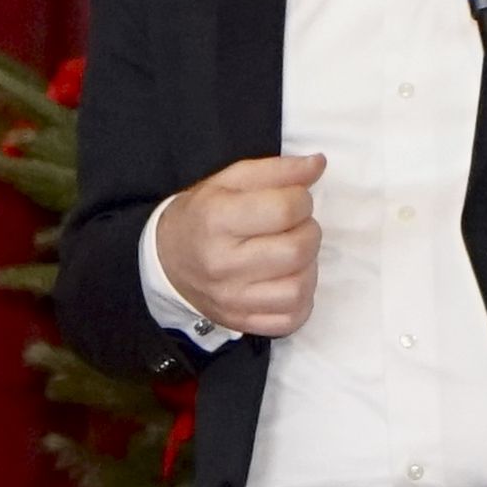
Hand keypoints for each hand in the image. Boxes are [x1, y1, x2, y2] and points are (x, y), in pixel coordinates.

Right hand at [156, 154, 327, 336]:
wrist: (166, 261)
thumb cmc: (203, 216)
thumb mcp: (229, 181)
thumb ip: (277, 170)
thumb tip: (319, 163)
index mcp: (217, 220)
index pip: (286, 209)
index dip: (301, 199)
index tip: (292, 200)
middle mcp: (222, 263)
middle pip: (298, 249)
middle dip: (308, 231)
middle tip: (294, 227)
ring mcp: (232, 299)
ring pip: (300, 287)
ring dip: (307, 266)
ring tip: (291, 254)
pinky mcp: (243, 323)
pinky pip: (293, 317)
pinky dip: (301, 299)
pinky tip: (287, 280)